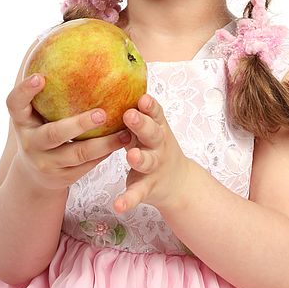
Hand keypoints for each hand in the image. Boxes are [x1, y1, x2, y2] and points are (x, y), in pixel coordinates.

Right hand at [6, 74, 131, 191]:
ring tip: (125, 132)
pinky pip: (87, 166)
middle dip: (78, 124)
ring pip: (77, 154)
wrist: (36, 175)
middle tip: (102, 113)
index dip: (25, 91)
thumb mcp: (39, 113)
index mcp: (22, 121)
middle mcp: (30, 142)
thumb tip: (79, 47)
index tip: (40, 76)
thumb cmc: (44, 129)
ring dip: (103, 144)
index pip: (14, 104)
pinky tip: (124, 140)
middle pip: (53, 134)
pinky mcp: (62, 178)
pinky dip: (106, 153)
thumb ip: (52, 91)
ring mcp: (45, 163)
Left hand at [113, 94, 191, 213]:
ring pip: (148, 161)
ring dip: (140, 158)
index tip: (142, 98)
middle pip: (152, 133)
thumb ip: (137, 112)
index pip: (155, 113)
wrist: (178, 182)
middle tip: (130, 115)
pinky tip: (118, 205)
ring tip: (131, 156)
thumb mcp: (150, 128)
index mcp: (157, 127)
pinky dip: (128, 199)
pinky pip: (138, 193)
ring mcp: (155, 166)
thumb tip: (109, 82)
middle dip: (142, 124)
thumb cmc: (153, 146)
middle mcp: (159, 145)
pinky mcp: (148, 187)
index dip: (150, 106)